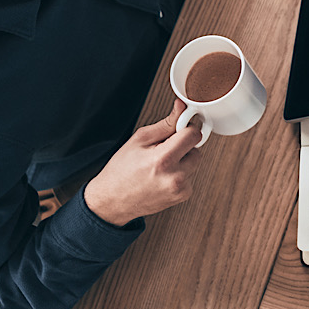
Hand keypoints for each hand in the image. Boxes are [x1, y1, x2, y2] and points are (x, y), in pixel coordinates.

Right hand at [82, 100, 203, 226]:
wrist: (113, 200)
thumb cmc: (122, 169)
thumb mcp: (140, 139)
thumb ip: (166, 124)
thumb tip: (182, 108)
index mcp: (163, 160)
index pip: (193, 135)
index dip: (186, 128)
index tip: (180, 128)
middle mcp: (175, 177)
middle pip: (196, 149)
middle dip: (182, 146)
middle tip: (162, 150)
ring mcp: (181, 189)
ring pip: (193, 163)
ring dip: (182, 160)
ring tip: (159, 165)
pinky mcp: (183, 196)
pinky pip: (190, 176)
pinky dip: (180, 173)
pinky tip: (162, 177)